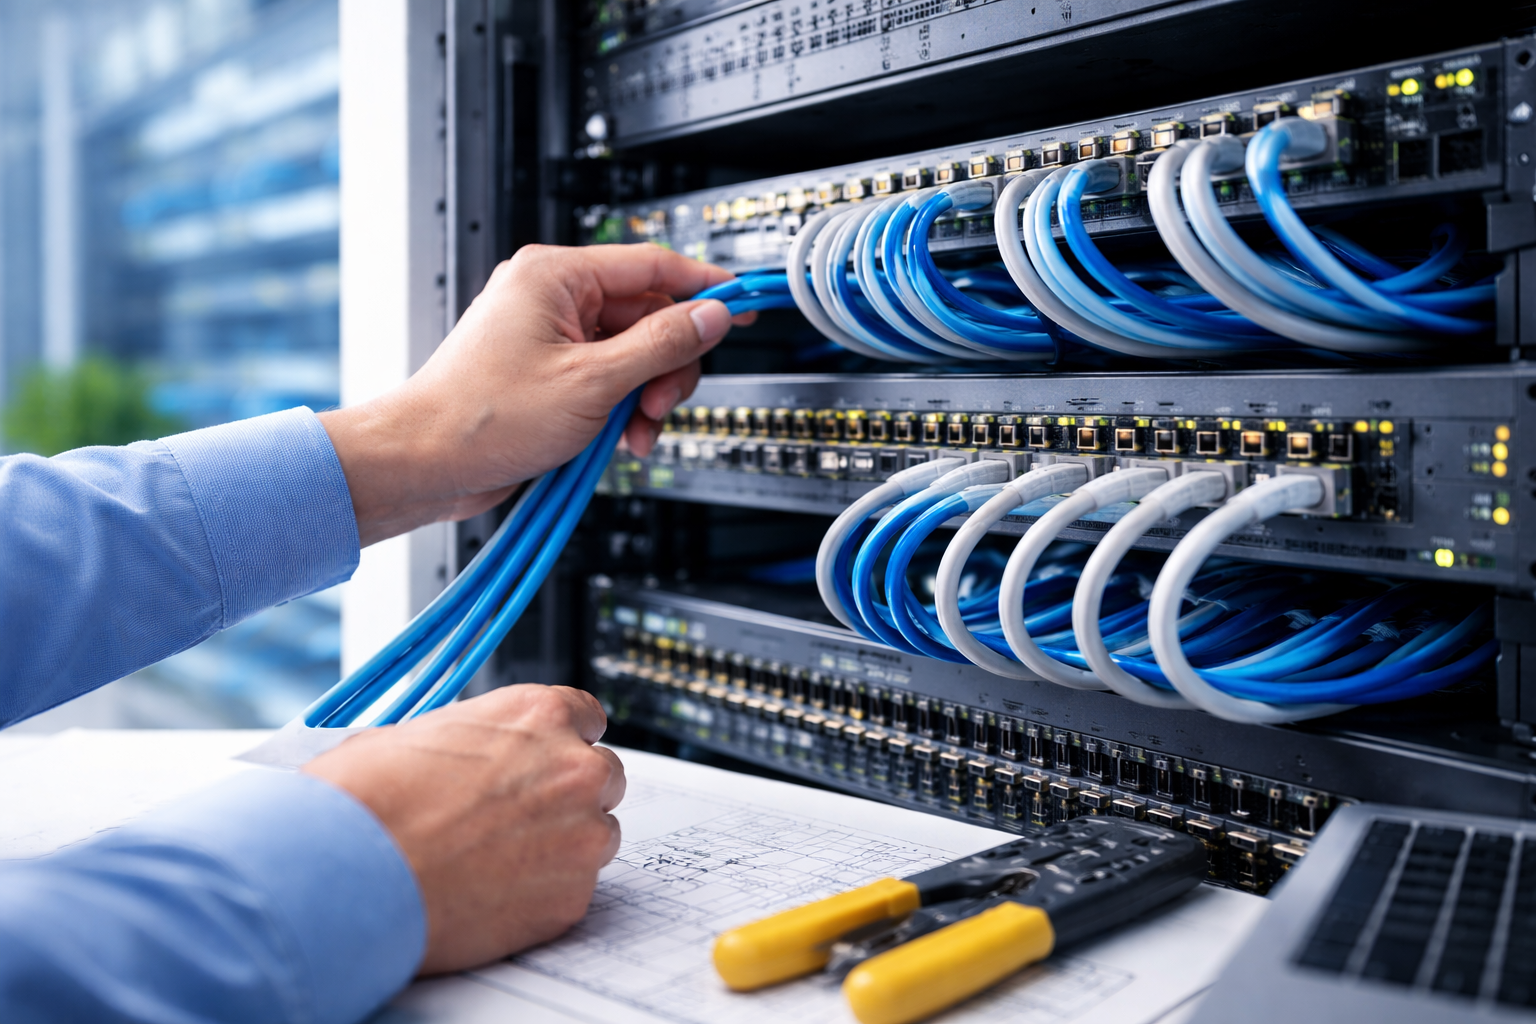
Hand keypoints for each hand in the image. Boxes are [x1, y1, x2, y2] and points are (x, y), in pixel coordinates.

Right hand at [302, 685, 625, 973]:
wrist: (352, 874)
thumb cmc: (367, 801)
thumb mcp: (413, 734)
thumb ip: (467, 740)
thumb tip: (459, 751)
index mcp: (538, 716)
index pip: (587, 717)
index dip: (562, 742)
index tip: (548, 759)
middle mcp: (573, 769)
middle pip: (603, 776)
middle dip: (568, 794)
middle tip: (518, 817)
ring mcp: (580, 837)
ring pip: (596, 836)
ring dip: (562, 846)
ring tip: (498, 861)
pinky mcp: (571, 899)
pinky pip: (574, 892)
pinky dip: (543, 895)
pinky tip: (492, 896)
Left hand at [319, 243, 747, 544]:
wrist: (424, 463)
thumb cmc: (480, 417)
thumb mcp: (593, 381)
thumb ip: (662, 344)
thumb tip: (711, 316)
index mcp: (555, 276)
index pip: (653, 264)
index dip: (704, 287)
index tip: (744, 303)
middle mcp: (553, 299)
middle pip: (649, 317)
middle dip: (666, 367)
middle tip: (660, 403)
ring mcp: (550, 338)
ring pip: (634, 355)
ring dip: (646, 397)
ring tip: (633, 430)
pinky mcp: (549, 374)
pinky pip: (608, 380)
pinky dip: (622, 410)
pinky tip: (617, 439)